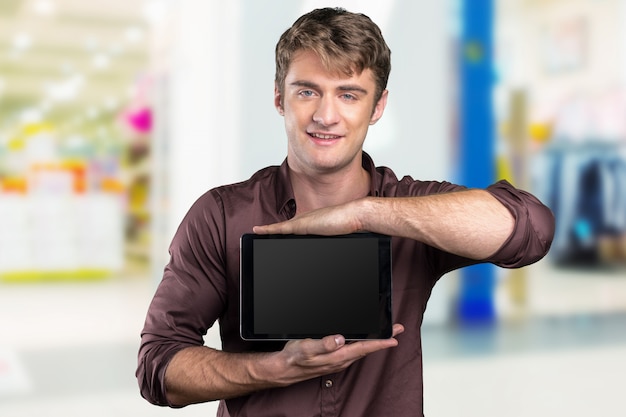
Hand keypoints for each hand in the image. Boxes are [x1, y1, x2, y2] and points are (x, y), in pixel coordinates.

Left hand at [253, 201, 364, 235]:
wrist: (355, 215)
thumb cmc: (350, 224)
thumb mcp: (336, 234)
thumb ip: (329, 235)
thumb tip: (331, 242)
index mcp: (313, 221)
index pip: (295, 227)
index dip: (285, 232)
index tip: (278, 236)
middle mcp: (306, 218)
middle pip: (286, 228)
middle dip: (274, 232)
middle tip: (261, 235)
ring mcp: (303, 221)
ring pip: (281, 228)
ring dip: (269, 232)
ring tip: (257, 233)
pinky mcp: (301, 225)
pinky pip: (280, 228)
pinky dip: (269, 229)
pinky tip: (258, 231)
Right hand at [271, 323, 403, 385]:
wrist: (285, 369)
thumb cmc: (295, 358)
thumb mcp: (307, 347)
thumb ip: (324, 343)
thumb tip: (340, 338)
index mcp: (337, 356)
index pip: (363, 348)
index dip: (380, 343)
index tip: (394, 338)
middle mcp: (341, 360)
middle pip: (367, 348)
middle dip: (383, 339)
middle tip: (396, 330)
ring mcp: (338, 361)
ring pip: (361, 350)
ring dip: (374, 342)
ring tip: (385, 334)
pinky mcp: (334, 359)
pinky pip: (353, 351)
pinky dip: (363, 344)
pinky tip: (363, 340)